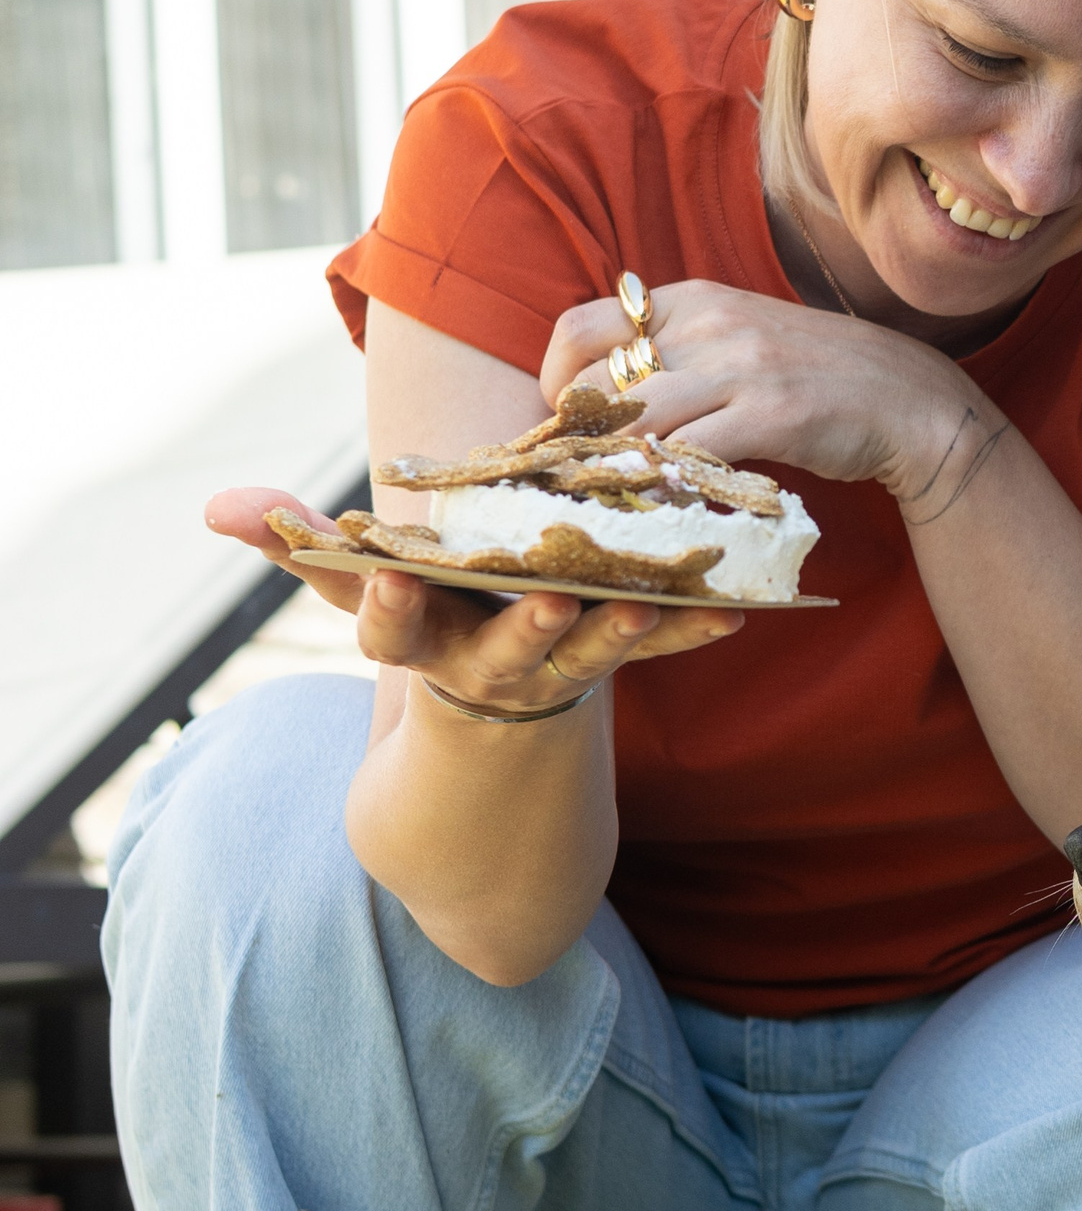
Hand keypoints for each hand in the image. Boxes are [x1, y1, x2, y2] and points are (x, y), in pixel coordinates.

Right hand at [207, 488, 743, 714]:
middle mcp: (486, 662)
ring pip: (589, 654)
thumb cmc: (423, 620)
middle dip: (525, 626)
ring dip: (620, 631)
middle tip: (551, 601)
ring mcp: (554, 669)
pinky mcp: (611, 660)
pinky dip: (694, 630)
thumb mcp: (359, 587)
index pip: (390, 627)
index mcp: (419, 640)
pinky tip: (738, 611)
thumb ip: (299, 545)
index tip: (388, 580)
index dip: (386, 604)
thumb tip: (215, 505)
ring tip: (650, 603)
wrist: (491, 706)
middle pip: (503, 647)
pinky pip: (657, 649)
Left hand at [539, 279, 978, 497]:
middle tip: (580, 478)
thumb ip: (677, 350)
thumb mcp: (739, 337)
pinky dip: (664, 485)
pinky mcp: (773, 413)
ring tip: (608, 501)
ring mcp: (742, 366)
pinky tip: (664, 508)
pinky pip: (691, 455)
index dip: (556, 383)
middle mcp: (710, 323)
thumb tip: (602, 392)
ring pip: (633, 421)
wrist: (907, 398)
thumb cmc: (815, 376)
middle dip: (573, 440)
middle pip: (593, 381)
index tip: (568, 427)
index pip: (581, 329)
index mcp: (692, 300)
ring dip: (609, 469)